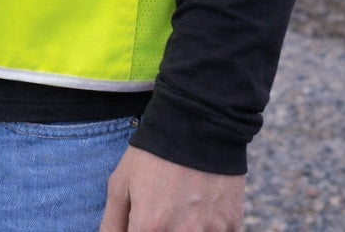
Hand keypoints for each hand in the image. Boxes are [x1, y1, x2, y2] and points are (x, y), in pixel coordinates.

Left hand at [99, 145, 244, 231]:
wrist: (198, 123)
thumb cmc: (154, 152)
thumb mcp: (121, 182)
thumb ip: (112, 222)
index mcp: (149, 227)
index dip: (138, 230)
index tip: (140, 220)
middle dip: (159, 228)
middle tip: (161, 208)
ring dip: (184, 228)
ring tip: (181, 205)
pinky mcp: (232, 225)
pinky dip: (207, 227)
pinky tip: (201, 207)